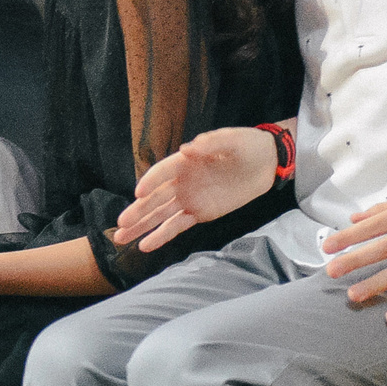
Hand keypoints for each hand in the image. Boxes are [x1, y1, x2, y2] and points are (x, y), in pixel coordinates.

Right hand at [111, 127, 277, 252]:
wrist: (265, 163)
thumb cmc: (247, 145)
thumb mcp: (232, 140)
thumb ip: (210, 144)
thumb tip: (187, 148)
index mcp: (186, 161)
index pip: (162, 172)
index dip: (150, 181)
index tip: (138, 193)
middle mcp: (182, 181)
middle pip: (155, 198)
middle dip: (138, 212)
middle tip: (121, 224)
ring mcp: (189, 199)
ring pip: (160, 216)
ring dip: (142, 226)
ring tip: (121, 238)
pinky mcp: (199, 213)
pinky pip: (177, 227)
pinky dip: (162, 236)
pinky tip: (145, 245)